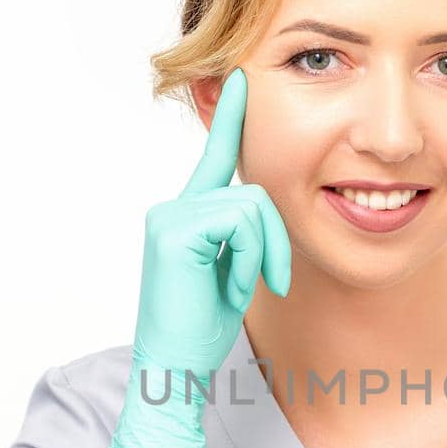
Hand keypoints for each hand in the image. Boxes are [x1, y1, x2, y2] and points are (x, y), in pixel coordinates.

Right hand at [105, 66, 291, 447]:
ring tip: (240, 289)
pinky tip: (232, 287)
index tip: (243, 78)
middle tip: (270, 281)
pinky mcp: (175, 231)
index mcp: (188, 216)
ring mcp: (171, 217)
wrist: (174, 370)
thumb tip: (261, 212)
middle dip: (275, 239)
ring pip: (254, 205)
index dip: (232, 119)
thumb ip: (242, 236)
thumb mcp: (232, 273)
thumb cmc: (201, 331)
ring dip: (264, 254)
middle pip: (255, 190)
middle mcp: (174, 209)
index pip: (217, 159)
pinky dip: (251, 258)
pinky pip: (242, 221)